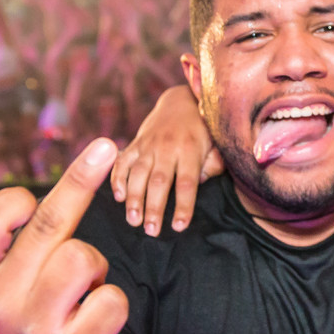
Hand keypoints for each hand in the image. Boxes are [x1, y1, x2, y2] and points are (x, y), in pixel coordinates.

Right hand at [0, 138, 128, 333]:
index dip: (15, 198)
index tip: (33, 193)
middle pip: (48, 229)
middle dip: (81, 181)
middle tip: (106, 147)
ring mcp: (36, 333)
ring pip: (84, 260)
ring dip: (93, 265)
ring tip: (80, 286)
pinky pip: (112, 303)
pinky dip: (111, 303)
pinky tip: (93, 317)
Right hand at [110, 83, 222, 234]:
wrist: (181, 102)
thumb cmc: (203, 130)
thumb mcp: (216, 144)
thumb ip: (213, 164)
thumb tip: (203, 183)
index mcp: (191, 150)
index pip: (187, 183)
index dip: (183, 205)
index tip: (179, 226)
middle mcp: (168, 148)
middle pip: (159, 181)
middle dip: (154, 208)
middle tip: (151, 231)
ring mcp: (148, 145)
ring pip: (138, 174)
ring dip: (134, 199)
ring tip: (133, 221)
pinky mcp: (135, 143)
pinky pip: (122, 161)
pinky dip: (117, 178)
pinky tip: (118, 197)